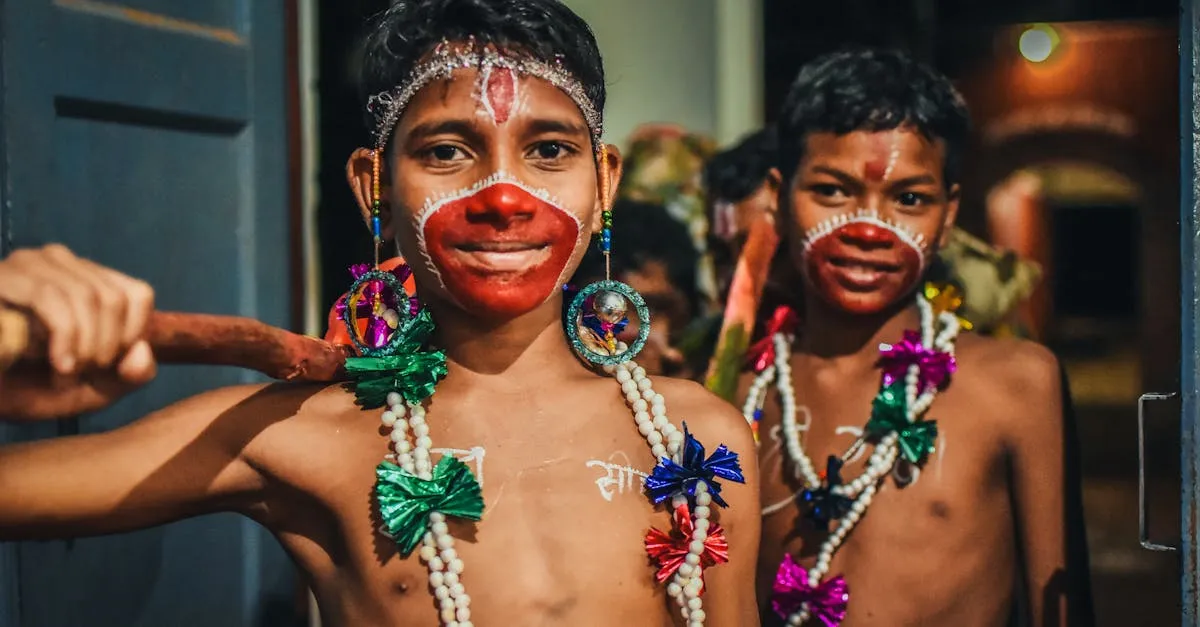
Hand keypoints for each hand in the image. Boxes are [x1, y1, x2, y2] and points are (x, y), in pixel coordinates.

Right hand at [0, 244, 155, 419]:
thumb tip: (144, 351)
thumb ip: (130, 376)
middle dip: (104, 347)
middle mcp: (57, 263)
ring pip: (86, 295)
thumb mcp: (94, 389)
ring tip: (64, 375)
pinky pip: (48, 297)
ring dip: (82, 346)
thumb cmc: (31, 388)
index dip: (133, 336)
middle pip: (113, 298)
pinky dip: (62, 337)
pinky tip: (58, 364)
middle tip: (80, 375)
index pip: (138, 294)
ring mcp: (26, 264)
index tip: (108, 366)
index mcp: (86, 279)